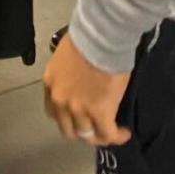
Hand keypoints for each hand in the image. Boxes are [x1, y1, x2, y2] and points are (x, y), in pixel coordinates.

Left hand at [42, 30, 131, 146]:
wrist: (101, 37)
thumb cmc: (86, 37)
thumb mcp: (65, 55)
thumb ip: (67, 71)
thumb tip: (80, 75)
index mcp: (50, 83)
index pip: (53, 112)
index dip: (66, 118)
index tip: (77, 116)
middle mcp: (60, 101)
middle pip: (68, 129)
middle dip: (81, 131)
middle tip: (94, 127)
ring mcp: (79, 109)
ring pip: (88, 135)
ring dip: (100, 136)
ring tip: (112, 132)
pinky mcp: (100, 113)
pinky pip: (108, 134)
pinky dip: (117, 136)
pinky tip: (124, 133)